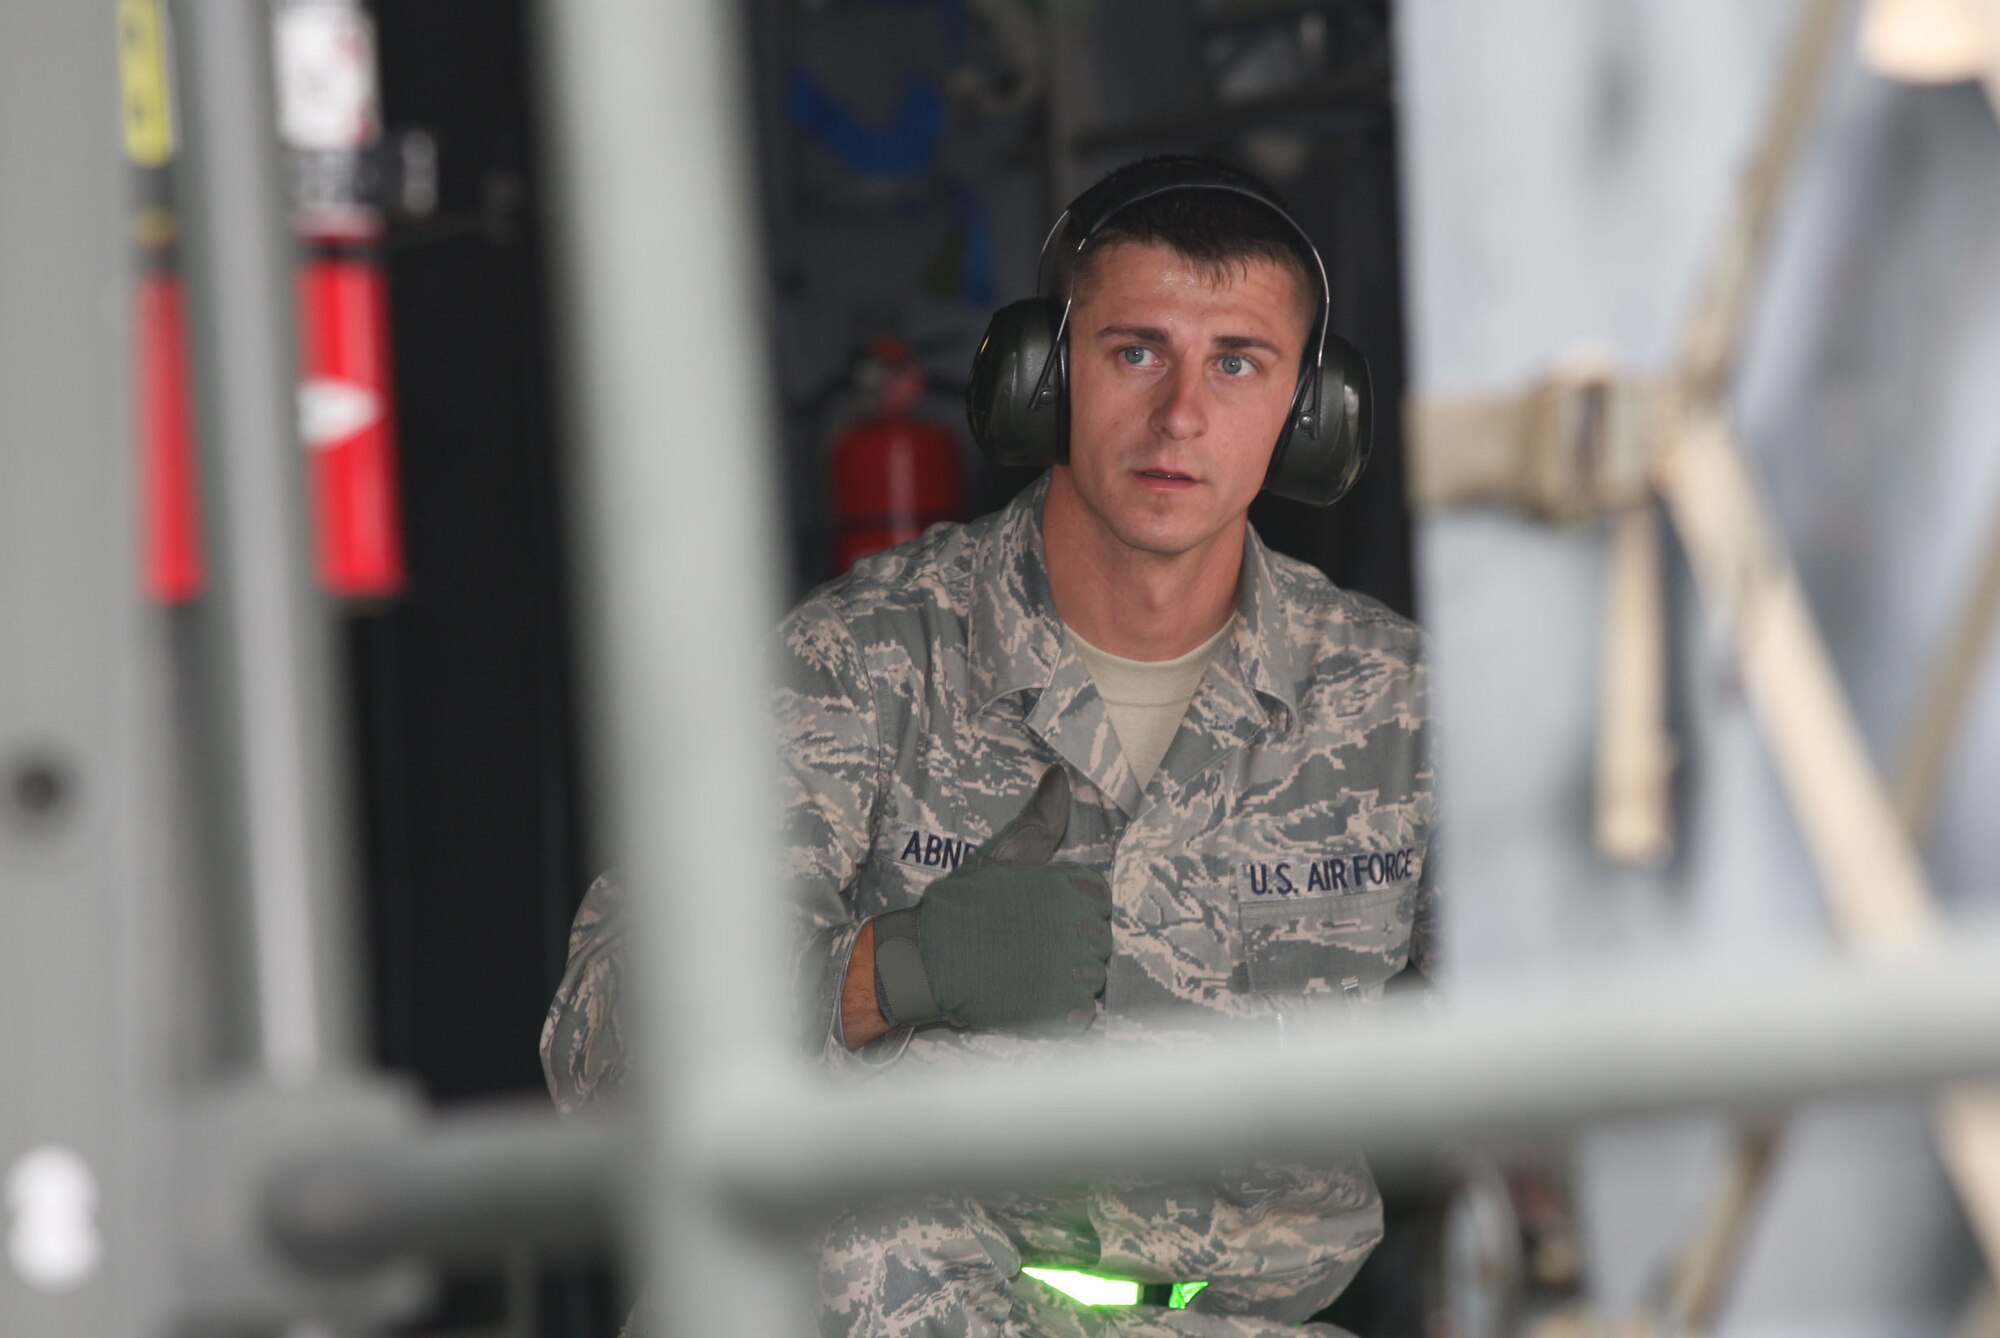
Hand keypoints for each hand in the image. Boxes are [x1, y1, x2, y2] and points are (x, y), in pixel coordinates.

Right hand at [871, 767, 1112, 1032]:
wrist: (924, 959)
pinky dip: (1064, 1011)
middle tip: (1027, 944)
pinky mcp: (1059, 1011)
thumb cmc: (963, 905)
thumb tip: (1061, 776)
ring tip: (1026, 969)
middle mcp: (1079, 928)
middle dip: (1071, 943)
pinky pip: (1083, 1013)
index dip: (1071, 908)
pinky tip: (1035, 997)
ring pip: (1093, 976)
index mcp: (1072, 887)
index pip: (1100, 900)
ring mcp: (1071, 972)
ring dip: (1067, 977)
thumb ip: (1041, 819)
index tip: (1038, 913)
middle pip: (1100, 939)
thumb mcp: (1003, 855)